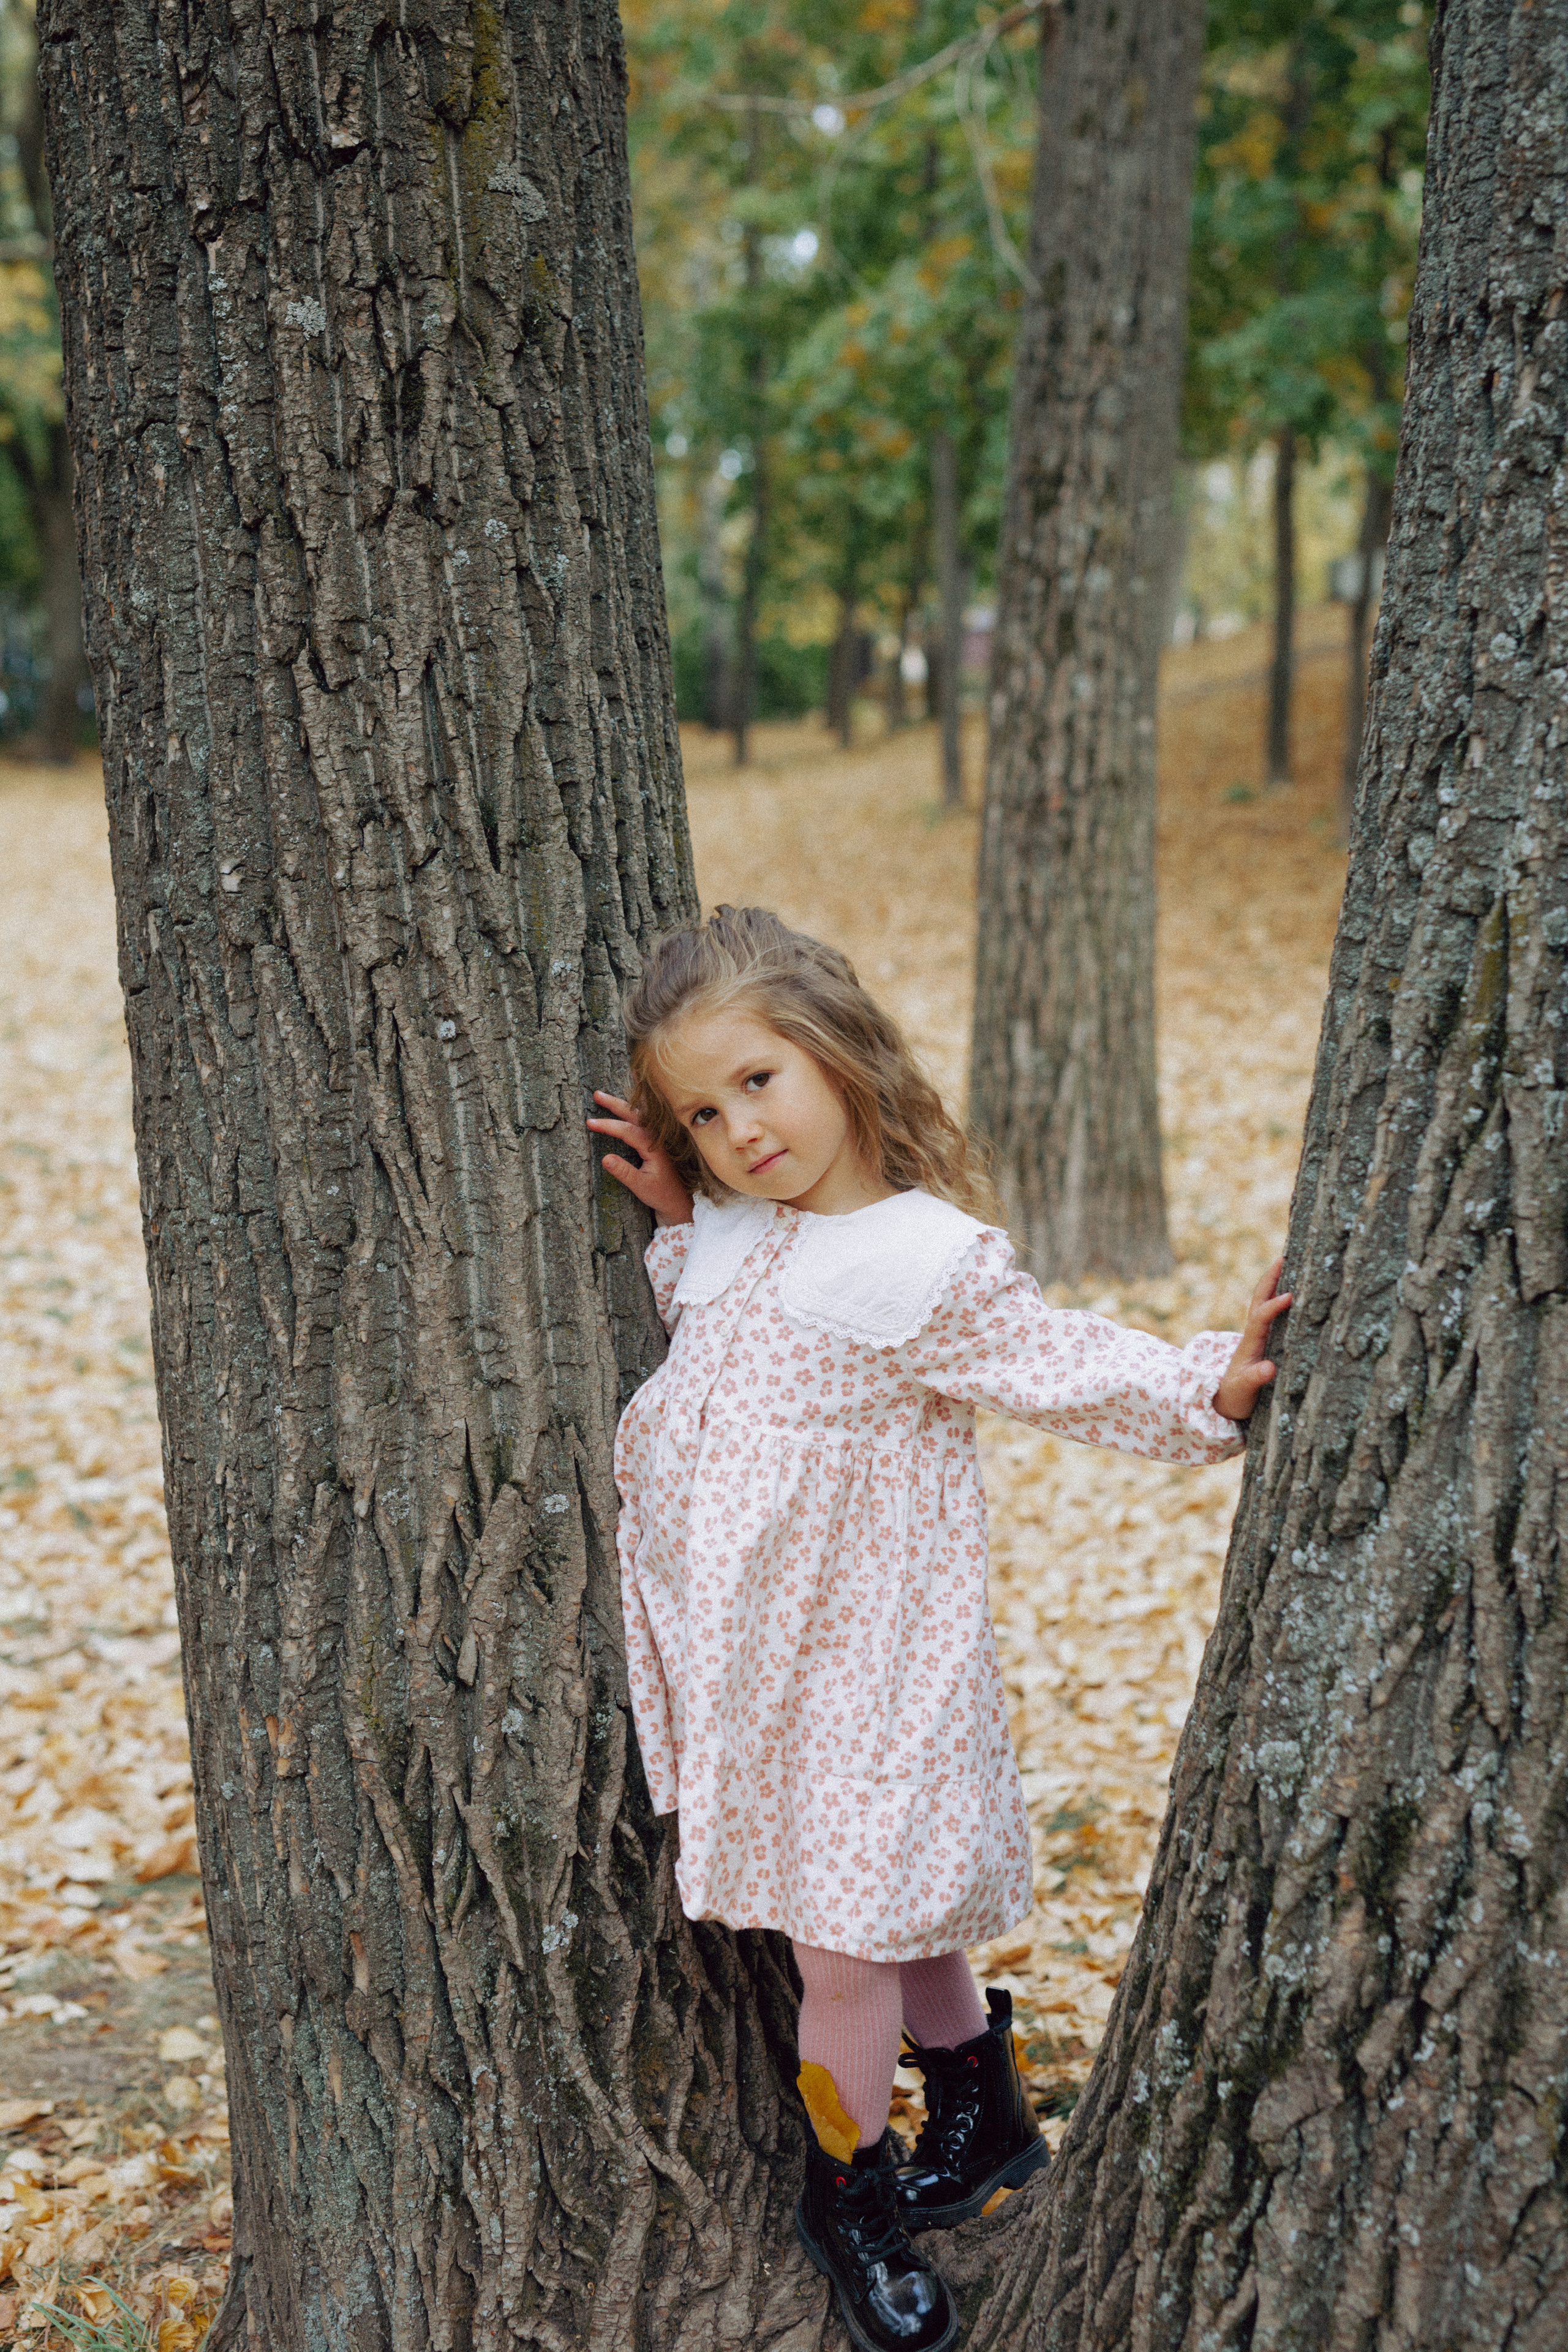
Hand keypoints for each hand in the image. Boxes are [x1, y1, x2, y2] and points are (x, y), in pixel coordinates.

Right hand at [587, 1091, 693, 1226]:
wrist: (679, 1201)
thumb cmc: (661, 1194)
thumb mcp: (641, 1187)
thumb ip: (624, 1172)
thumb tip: (604, 1158)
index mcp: (654, 1147)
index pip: (628, 1131)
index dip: (608, 1125)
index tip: (590, 1123)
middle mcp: (658, 1138)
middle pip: (635, 1115)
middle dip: (615, 1104)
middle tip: (596, 1094)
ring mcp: (659, 1137)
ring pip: (641, 1114)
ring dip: (624, 1103)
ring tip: (607, 1094)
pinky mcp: (658, 1140)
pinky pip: (647, 1118)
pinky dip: (637, 1108)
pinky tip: (631, 1100)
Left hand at [1214, 1257, 1292, 1422]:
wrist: (1224, 1401)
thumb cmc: (1236, 1396)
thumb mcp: (1244, 1391)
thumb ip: (1254, 1379)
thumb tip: (1269, 1368)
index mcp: (1250, 1343)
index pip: (1260, 1317)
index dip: (1273, 1306)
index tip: (1289, 1296)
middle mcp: (1252, 1334)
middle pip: (1259, 1299)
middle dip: (1271, 1279)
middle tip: (1285, 1256)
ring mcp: (1256, 1334)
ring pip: (1263, 1301)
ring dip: (1274, 1281)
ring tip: (1289, 1261)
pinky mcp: (1262, 1338)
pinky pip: (1270, 1310)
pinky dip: (1279, 1295)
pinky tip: (1292, 1286)